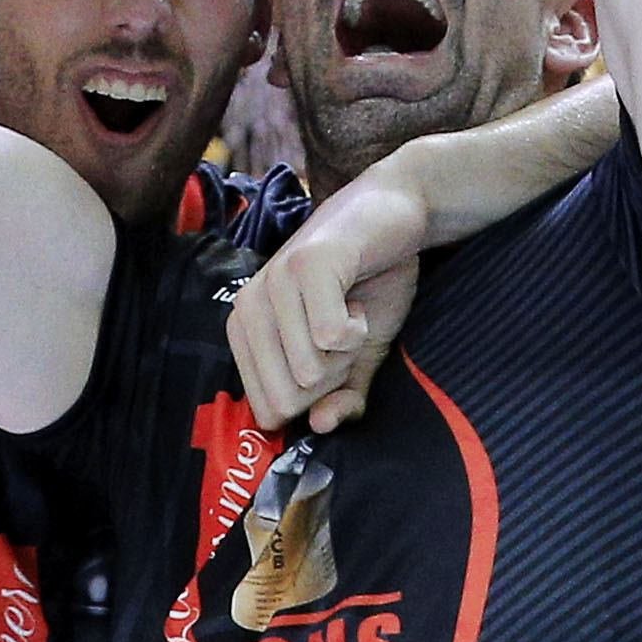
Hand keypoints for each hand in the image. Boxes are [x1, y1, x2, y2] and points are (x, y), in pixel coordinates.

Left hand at [229, 167, 433, 432]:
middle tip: (342, 331)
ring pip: (309, 372)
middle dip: (332, 378)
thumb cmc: (370, 284)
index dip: (316, 398)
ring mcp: (273, 284)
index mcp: (245, 331)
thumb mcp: (357, 355)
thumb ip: (341, 396)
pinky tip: (356, 295)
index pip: (270, 413)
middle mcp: (247, 307)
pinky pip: (331, 336)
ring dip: (348, 350)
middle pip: (289, 399)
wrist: (397, 214)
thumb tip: (321, 428)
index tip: (330, 356)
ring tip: (349, 308)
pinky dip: (359, 327)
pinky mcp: (307, 265)